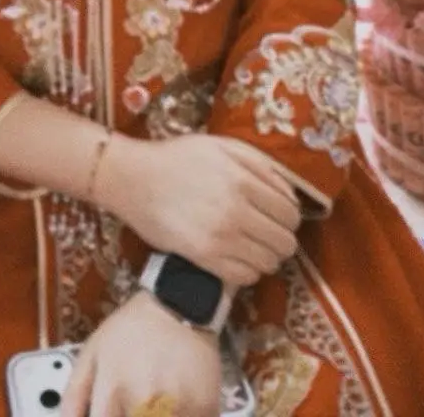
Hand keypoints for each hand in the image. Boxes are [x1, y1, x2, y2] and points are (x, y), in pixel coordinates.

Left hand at [59, 292, 220, 416]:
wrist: (178, 303)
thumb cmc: (131, 329)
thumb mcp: (91, 352)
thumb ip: (74, 396)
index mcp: (112, 393)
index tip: (110, 416)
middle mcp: (144, 405)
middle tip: (131, 409)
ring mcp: (177, 409)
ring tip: (153, 405)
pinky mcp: (205, 411)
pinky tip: (175, 405)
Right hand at [94, 132, 301, 285]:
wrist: (133, 178)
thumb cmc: (178, 158)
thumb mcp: (221, 146)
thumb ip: (260, 164)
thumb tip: (290, 192)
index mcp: (243, 181)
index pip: (291, 213)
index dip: (290, 217)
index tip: (278, 217)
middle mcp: (236, 211)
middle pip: (285, 242)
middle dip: (281, 239)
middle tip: (267, 233)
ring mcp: (220, 238)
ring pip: (269, 263)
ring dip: (266, 256)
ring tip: (251, 246)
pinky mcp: (204, 259)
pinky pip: (245, 277)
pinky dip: (248, 271)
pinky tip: (236, 257)